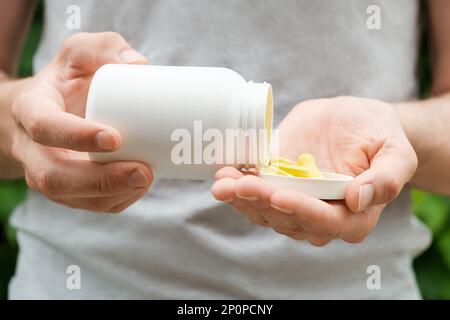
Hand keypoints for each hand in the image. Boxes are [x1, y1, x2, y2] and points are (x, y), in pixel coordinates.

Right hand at [10, 32, 152, 212]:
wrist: (49, 110)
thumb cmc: (68, 82)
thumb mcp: (79, 54)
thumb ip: (104, 48)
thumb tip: (140, 64)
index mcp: (32, 110)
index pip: (44, 127)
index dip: (76, 137)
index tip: (115, 138)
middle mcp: (34, 149)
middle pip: (54, 177)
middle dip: (100, 180)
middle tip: (142, 172)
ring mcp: (49, 173)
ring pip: (73, 198)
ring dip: (113, 195)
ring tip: (147, 178)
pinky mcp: (69, 189)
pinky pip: (89, 204)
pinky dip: (117, 200)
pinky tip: (140, 186)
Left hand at [212, 97, 417, 244]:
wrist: (355, 121)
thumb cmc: (381, 135)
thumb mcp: (395, 151)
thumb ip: (386, 178)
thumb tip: (359, 199)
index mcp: (353, 217)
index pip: (325, 222)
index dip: (300, 211)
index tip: (278, 196)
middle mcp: (320, 216)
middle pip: (287, 218)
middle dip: (261, 202)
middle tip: (236, 185)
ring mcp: (294, 203)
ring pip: (264, 210)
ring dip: (241, 198)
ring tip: (222, 181)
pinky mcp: (276, 186)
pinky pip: (254, 193)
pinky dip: (236, 185)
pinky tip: (223, 173)